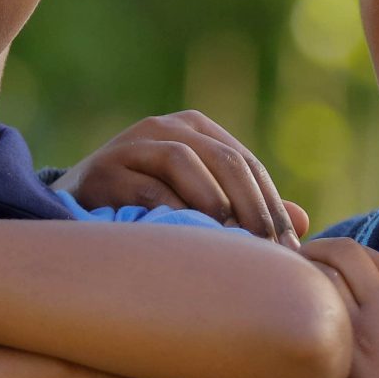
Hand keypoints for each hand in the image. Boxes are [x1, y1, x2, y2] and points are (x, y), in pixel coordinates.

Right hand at [55, 110, 299, 244]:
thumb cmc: (145, 208)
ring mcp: (131, 144)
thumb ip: (247, 209)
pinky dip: (172, 210)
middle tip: (269, 249)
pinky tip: (187, 236)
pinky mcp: (104, 169)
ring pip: (184, 160)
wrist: (72, 209)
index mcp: (194, 130)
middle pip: (224, 158)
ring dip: (213, 201)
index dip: (272, 205)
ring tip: (232, 239)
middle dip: (252, 206)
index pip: (247, 164)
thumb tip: (305, 222)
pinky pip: (145, 185)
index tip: (290, 250)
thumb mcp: (198, 202)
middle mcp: (164, 127)